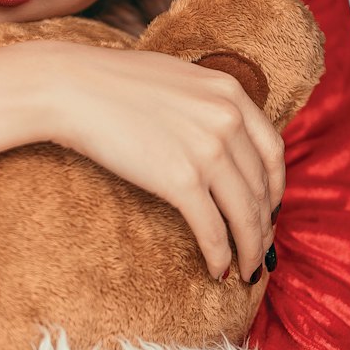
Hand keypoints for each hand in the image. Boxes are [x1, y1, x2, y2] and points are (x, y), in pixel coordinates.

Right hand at [49, 44, 282, 281]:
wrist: (71, 88)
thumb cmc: (111, 83)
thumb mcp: (177, 78)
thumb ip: (206, 103)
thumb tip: (216, 135)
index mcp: (230, 93)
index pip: (273, 150)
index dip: (277, 187)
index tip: (270, 208)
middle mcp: (228, 120)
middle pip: (262, 188)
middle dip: (264, 226)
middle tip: (259, 249)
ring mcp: (208, 151)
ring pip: (245, 215)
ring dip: (249, 249)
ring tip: (245, 269)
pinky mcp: (181, 180)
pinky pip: (213, 230)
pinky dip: (220, 255)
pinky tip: (218, 270)